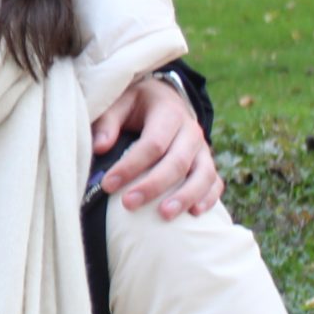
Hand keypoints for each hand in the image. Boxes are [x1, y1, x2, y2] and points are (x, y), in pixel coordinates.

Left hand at [90, 75, 222, 218]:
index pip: (153, 143)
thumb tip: (99, 147)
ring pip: (203, 174)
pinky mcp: (207, 163)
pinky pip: (215, 182)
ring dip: (185, 196)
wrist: (164, 97)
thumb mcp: (120, 103)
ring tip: (165, 216)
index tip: (108, 185)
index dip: (131, 165)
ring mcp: (203, 148)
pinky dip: (209, 198)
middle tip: (129, 204)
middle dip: (154, 185)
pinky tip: (194, 214)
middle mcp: (191, 131)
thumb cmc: (136, 105)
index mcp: (168, 112)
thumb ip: (108, 122)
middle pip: (178, 161)